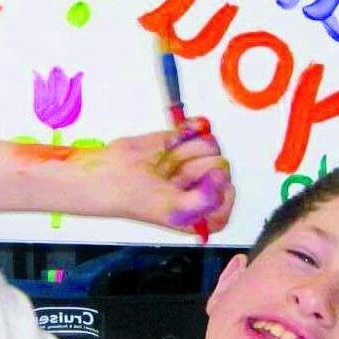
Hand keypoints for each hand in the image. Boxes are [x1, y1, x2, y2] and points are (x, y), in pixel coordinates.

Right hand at [99, 121, 233, 234]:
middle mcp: (207, 184)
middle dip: (190, 170)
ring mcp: (198, 158)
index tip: (189, 189)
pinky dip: (188, 130)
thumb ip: (205, 200)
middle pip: (221, 166)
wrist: (110, 174)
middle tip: (169, 179)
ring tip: (164, 166)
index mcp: (207, 211)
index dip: (210, 188)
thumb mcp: (175, 211)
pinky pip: (202, 127)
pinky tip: (172, 142)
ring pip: (211, 145)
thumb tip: (221, 177)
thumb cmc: (136, 198)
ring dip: (181, 153)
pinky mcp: (187, 139)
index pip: (227, 195)